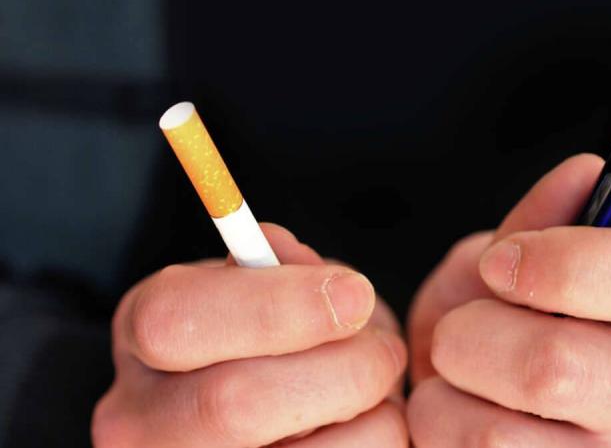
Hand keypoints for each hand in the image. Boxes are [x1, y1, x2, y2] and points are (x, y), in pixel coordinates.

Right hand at [92, 223, 407, 446]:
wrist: (266, 405)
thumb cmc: (270, 331)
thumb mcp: (267, 282)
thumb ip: (284, 268)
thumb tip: (329, 286)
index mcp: (141, 337)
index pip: (173, 323)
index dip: (277, 306)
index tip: (353, 293)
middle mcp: (139, 422)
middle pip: (237, 403)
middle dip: (340, 366)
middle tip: (382, 349)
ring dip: (368, 408)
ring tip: (371, 386)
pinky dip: (375, 436)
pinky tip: (358, 423)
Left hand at [407, 154, 610, 446]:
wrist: (471, 396)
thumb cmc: (498, 321)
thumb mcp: (509, 262)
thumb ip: (539, 223)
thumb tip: (585, 172)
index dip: (565, 262)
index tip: (499, 264)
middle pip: (557, 367)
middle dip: (473, 336)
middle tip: (462, 332)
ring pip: (498, 434)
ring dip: (448, 390)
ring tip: (460, 379)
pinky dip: (436, 426)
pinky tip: (460, 414)